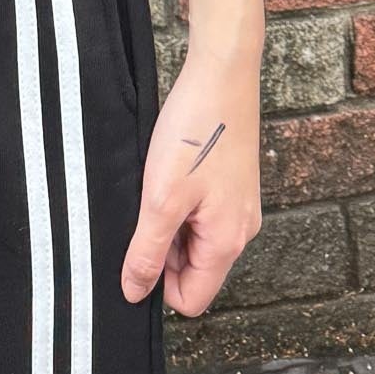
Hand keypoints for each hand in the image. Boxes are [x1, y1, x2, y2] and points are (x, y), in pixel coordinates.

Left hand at [120, 44, 263, 315]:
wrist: (223, 74)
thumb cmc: (196, 132)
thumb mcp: (161, 197)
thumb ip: (147, 250)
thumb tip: (135, 293)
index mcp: (227, 242)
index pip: (191, 299)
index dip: (157, 283)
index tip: (137, 246)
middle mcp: (240, 229)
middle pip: (192, 269)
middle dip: (162, 248)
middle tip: (144, 207)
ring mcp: (238, 205)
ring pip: (193, 238)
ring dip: (169, 221)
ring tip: (155, 184)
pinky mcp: (231, 183)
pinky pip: (201, 212)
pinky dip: (179, 200)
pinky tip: (166, 170)